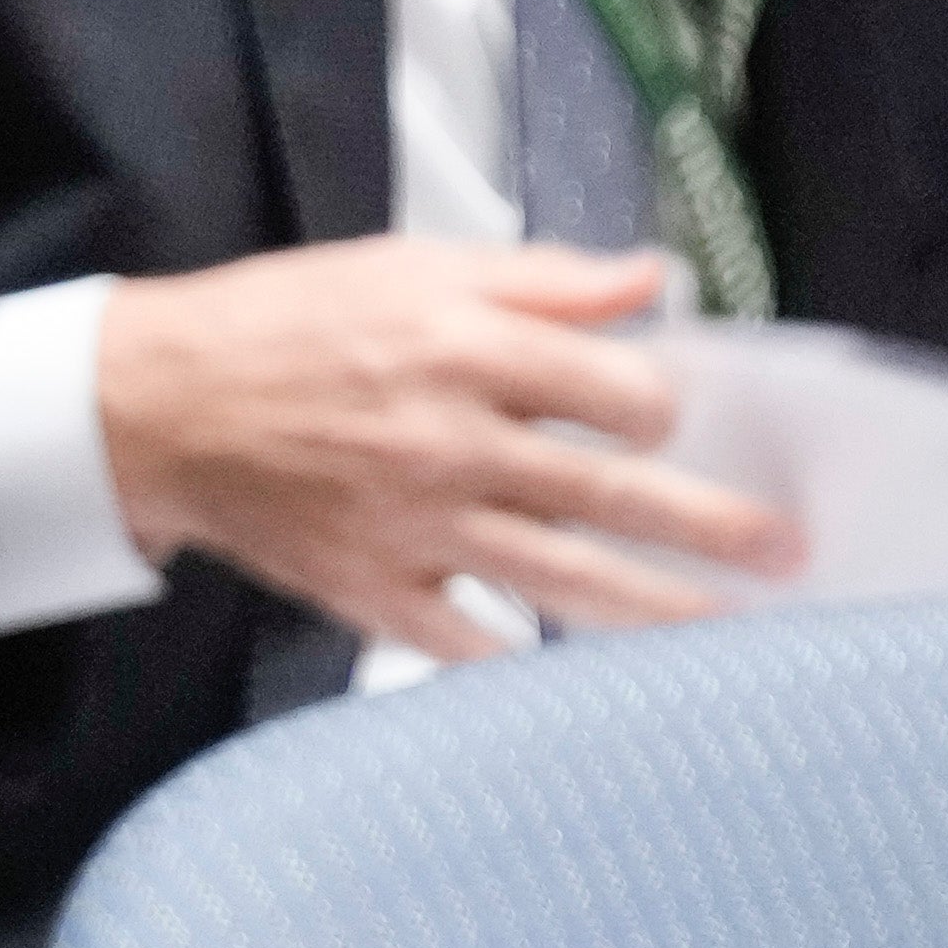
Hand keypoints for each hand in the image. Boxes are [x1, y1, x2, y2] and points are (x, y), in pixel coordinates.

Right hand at [90, 237, 803, 659]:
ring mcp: (415, 529)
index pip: (618, 393)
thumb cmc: (284, 326)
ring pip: (564, 580)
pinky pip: (469, 643)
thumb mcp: (412, 266)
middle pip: (615, 496)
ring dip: (658, 610)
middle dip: (714, 527)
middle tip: (788, 552)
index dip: (659, 408)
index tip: (662, 420)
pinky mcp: (374, 589)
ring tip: (731, 629)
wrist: (158, 409)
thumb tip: (651, 282)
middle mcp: (452, 444)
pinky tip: (584, 681)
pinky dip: (526, 666)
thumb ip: (540, 278)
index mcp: (467, 349)